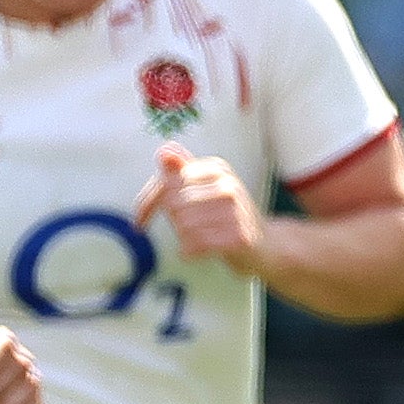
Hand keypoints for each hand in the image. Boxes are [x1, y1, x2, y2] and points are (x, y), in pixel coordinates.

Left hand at [134, 146, 264, 275]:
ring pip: (184, 226)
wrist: (265, 243)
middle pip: (173, 205)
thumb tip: (163, 151)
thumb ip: (181, 170)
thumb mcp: (204, 187)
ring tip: (196, 239)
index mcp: (216, 168)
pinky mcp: (240, 236)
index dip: (146, 204)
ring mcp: (237, 210)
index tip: (138, 223)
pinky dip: (189, 252)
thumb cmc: (225, 215)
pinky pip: (196, 244)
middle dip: (172, 222)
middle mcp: (228, 184)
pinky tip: (195, 252)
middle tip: (184, 230)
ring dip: (183, 238)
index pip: (166, 182)